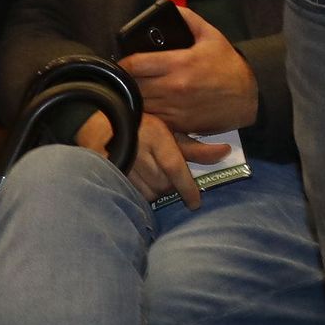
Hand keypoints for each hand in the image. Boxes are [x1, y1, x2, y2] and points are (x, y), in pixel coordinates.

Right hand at [74, 108, 226, 209]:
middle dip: (172, 186)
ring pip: (148, 192)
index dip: (187, 188)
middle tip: (172, 179)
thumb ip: (196, 146)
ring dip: (157, 191)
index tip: (195, 204)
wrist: (99, 120)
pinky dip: (141, 193)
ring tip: (156, 178)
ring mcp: (122, 164)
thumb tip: (226, 152)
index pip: (175, 167)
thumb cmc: (143, 123)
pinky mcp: (110, 173)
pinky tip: (142, 184)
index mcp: (157, 136)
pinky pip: (131, 193)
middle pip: (163, 184)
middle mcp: (139, 151)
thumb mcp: (170, 130)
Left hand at [119, 8, 258, 134]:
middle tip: (130, 76)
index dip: (124, 62)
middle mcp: (173, 87)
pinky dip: (147, 112)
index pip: (135, 64)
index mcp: (180, 63)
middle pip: (133, 85)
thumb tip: (169, 7)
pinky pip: (151, 119)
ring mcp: (174, 108)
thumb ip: (189, 19)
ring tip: (138, 89)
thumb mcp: (212, 36)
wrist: (248, 96)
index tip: (124, 62)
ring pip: (139, 104)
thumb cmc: (228, 65)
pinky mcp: (177, 124)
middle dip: (128, 79)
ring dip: (136, 96)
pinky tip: (152, 104)